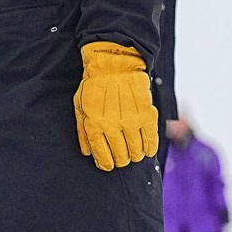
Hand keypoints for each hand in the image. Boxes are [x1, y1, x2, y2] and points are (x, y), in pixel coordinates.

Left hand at [73, 42, 157, 170]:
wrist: (115, 66)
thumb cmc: (94, 86)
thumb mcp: (80, 107)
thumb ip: (82, 131)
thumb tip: (87, 152)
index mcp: (94, 125)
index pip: (101, 155)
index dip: (106, 164)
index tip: (108, 166)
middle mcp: (113, 126)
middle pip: (120, 156)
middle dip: (121, 161)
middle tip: (122, 159)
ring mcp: (131, 122)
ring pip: (136, 151)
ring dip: (135, 156)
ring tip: (134, 154)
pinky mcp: (146, 116)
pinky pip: (151, 139)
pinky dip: (150, 148)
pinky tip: (147, 150)